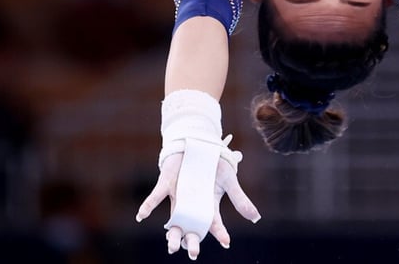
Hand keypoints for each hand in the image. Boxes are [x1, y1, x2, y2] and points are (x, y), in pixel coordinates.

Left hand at [136, 147, 260, 259]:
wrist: (199, 144)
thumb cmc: (215, 163)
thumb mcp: (230, 180)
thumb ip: (240, 200)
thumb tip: (256, 218)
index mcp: (208, 205)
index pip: (214, 223)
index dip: (220, 233)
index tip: (227, 242)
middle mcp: (192, 204)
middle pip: (191, 226)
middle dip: (191, 241)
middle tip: (193, 253)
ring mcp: (178, 196)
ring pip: (174, 218)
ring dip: (172, 232)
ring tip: (171, 246)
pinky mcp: (167, 185)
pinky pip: (156, 197)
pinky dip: (148, 206)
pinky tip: (142, 216)